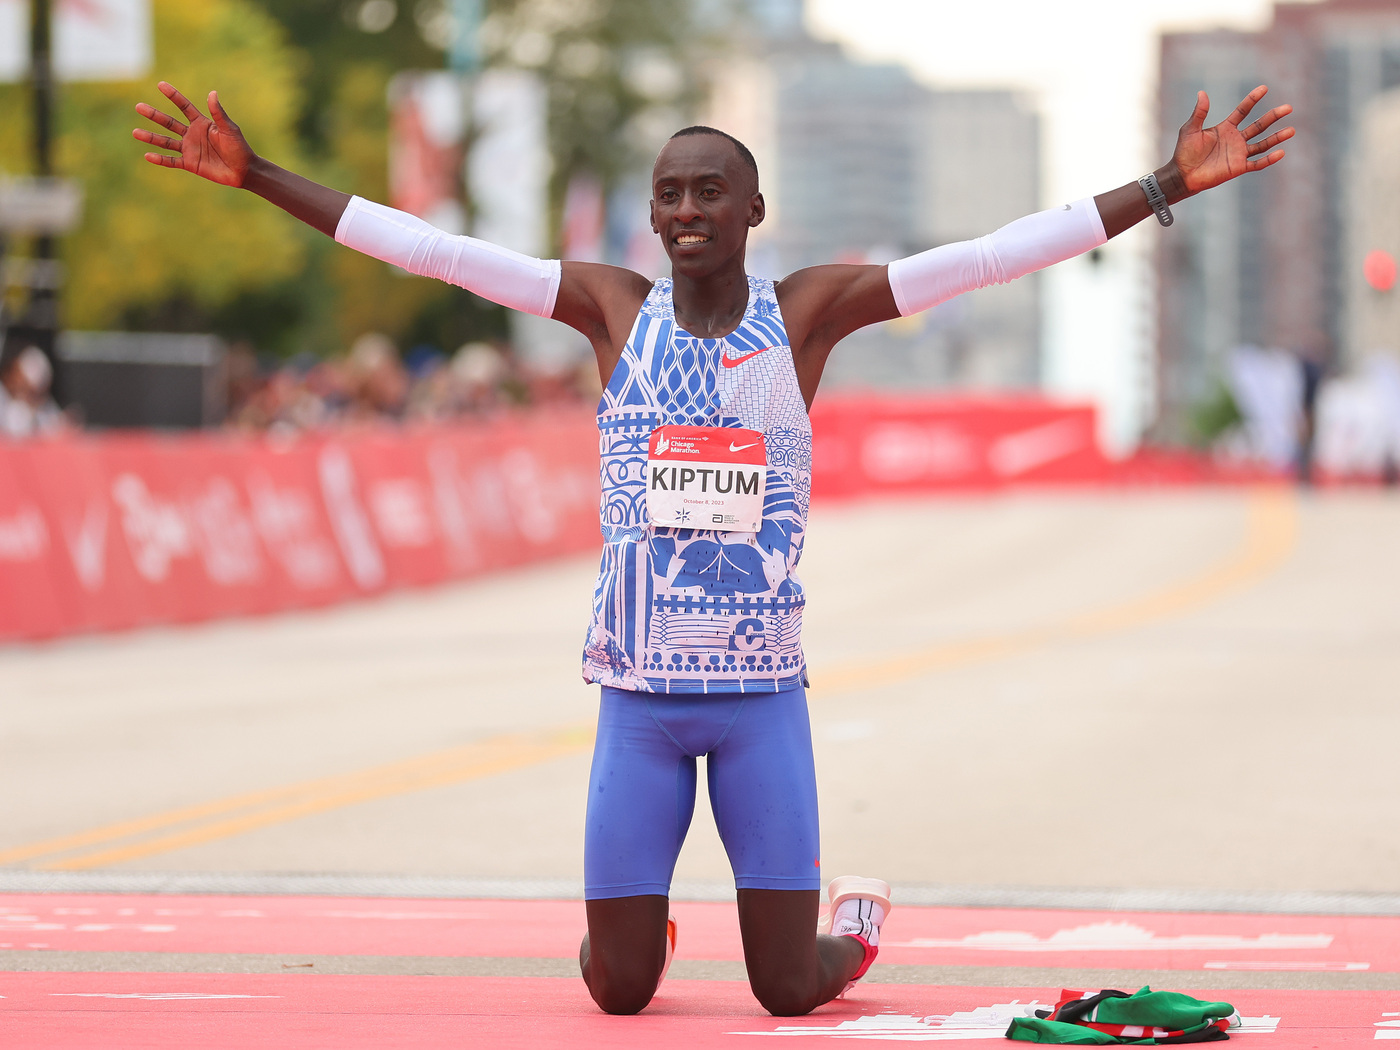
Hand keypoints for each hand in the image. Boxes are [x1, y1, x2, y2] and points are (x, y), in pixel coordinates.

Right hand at [132, 82, 253, 187]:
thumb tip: (212, 93)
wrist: (243, 170)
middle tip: (138, 106)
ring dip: (151, 137)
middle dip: (154, 115)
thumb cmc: (239, 148)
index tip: (160, 84)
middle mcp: (192, 134)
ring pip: (166, 142)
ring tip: (135, 132)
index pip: (184, 107)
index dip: (173, 96)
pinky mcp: (190, 163)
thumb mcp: (229, 129)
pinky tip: (147, 155)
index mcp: (201, 123)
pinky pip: (172, 161)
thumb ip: (218, 113)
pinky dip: (160, 159)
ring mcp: (190, 149)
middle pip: (169, 123)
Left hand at [1164, 85, 1293, 197]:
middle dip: (1273, 116)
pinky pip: (1257, 163)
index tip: (1264, 88)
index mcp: (1226, 128)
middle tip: (1289, 107)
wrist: (1182, 175)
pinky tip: (1281, 152)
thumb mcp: (1190, 129)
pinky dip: (1269, 159)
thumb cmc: (1184, 152)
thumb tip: (1202, 92)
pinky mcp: (1238, 167)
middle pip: (1259, 125)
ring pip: (1262, 144)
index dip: (1253, 99)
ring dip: (1277, 137)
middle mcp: (1235, 139)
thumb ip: (1199, 113)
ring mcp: (1238, 153)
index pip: (1243, 110)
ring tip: (1292, 130)